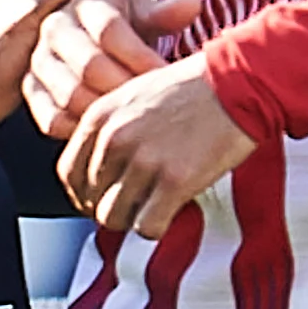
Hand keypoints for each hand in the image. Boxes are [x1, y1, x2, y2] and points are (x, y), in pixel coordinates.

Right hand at [23, 0, 199, 136]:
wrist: (84, 40)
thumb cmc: (122, 28)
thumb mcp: (140, 15)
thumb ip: (163, 13)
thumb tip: (192, 4)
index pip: (109, 29)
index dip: (141, 56)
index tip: (167, 75)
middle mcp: (54, 26)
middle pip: (90, 65)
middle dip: (129, 89)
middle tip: (156, 107)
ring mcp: (38, 60)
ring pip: (71, 94)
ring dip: (109, 112)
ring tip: (138, 122)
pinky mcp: (30, 89)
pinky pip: (52, 118)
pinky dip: (81, 129)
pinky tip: (108, 131)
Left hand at [65, 53, 257, 230]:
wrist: (239, 81)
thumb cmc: (194, 86)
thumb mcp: (135, 95)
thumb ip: (112, 128)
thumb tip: (102, 168)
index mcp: (100, 116)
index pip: (68, 172)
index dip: (82, 194)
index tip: (98, 200)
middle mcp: (114, 140)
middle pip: (91, 199)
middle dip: (109, 208)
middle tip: (132, 207)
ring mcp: (143, 162)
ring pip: (113, 217)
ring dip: (131, 220)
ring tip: (152, 210)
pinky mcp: (174, 182)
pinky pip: (147, 227)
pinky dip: (157, 227)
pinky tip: (171, 212)